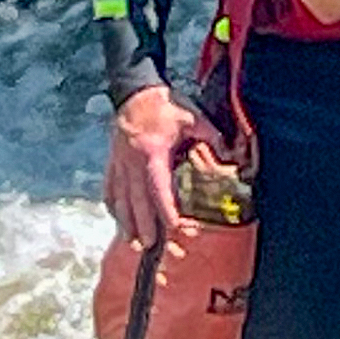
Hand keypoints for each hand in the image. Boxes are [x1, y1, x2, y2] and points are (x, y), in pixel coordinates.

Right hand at [104, 83, 223, 247]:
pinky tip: (118, 218)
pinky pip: (110, 188)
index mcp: (152, 153)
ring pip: (120, 198)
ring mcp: (118, 163)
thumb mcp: (192, 118)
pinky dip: (113, 205)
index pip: (158, 188)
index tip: (174, 227)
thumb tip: (230, 153)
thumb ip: (210, 136)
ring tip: (133, 241)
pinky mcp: (112, 161)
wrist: (135, 92)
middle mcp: (131, 162)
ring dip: (126, 221)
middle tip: (150, 246)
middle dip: (143, 225)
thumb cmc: (165, 106)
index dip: (166, 209)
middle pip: (136, 200)